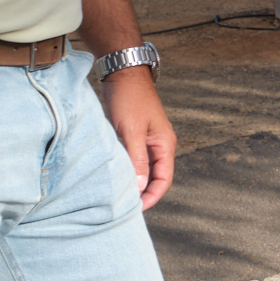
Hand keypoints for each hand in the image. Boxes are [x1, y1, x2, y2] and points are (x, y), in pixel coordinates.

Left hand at [103, 64, 177, 207]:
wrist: (122, 71)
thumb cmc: (129, 98)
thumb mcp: (131, 130)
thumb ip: (136, 159)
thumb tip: (139, 187)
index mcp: (165, 144)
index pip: (164, 179)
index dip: (152, 196)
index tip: (136, 209)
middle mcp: (159, 144)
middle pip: (155, 176)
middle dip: (143, 192)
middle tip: (124, 206)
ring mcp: (147, 139)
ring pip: (144, 168)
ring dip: (134, 181)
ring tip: (118, 194)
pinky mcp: (134, 134)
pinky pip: (134, 158)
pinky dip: (127, 168)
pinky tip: (114, 175)